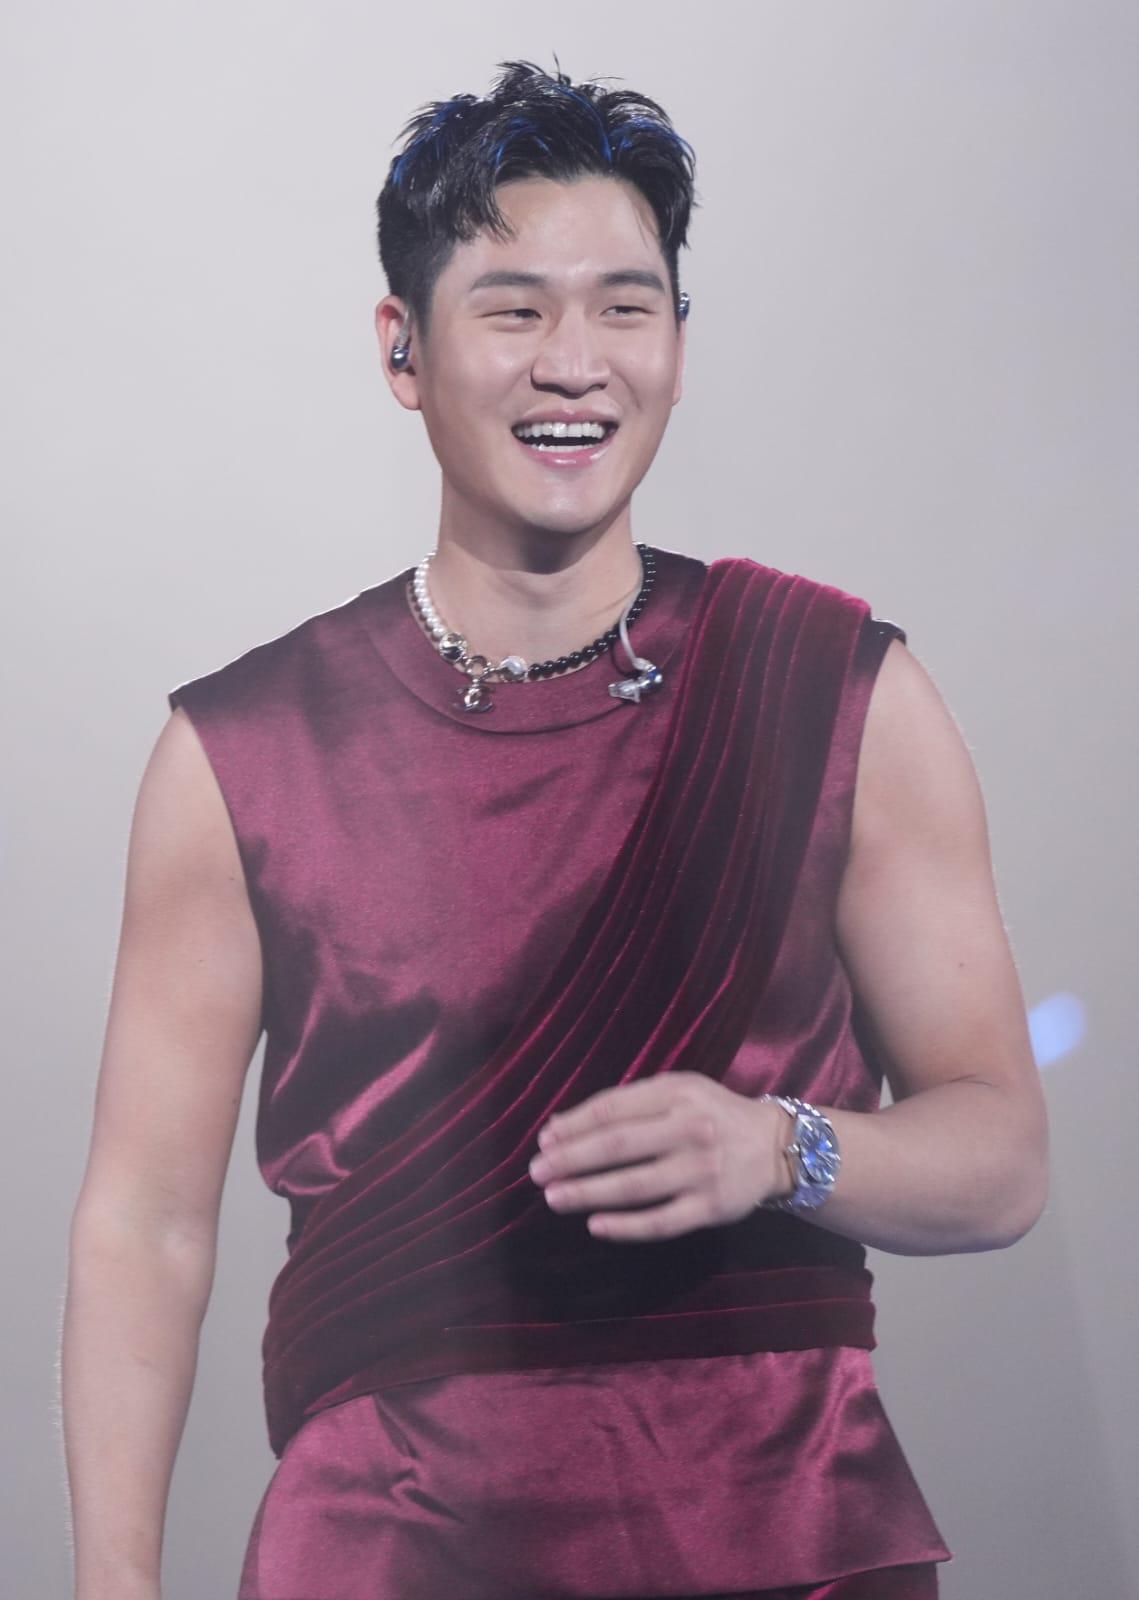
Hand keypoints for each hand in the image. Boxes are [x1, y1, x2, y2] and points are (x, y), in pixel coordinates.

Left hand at [528, 1074, 794, 1239]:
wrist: (774, 1146)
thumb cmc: (711, 1113)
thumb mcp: (677, 1090)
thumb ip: (626, 1103)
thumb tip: (560, 1126)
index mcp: (677, 1094)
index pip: (613, 1109)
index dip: (574, 1125)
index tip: (544, 1140)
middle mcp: (690, 1129)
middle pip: (618, 1146)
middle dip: (571, 1159)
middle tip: (536, 1171)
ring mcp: (702, 1171)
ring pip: (635, 1186)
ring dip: (588, 1192)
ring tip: (554, 1197)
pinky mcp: (711, 1208)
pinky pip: (662, 1221)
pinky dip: (626, 1226)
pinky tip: (595, 1225)